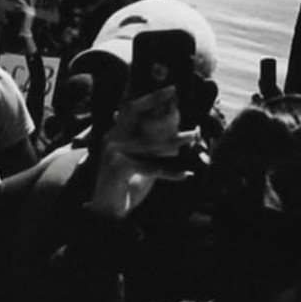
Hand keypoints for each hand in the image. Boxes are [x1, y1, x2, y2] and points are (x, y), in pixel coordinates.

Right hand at [89, 85, 195, 219]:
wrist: (107, 213)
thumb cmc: (126, 185)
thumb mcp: (142, 162)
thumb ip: (154, 147)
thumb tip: (180, 135)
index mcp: (116, 134)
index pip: (130, 108)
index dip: (150, 97)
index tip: (170, 88)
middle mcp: (112, 139)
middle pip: (134, 112)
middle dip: (155, 100)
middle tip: (175, 93)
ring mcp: (113, 152)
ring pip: (150, 142)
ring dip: (175, 140)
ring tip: (193, 137)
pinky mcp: (119, 168)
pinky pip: (151, 167)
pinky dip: (169, 172)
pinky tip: (185, 175)